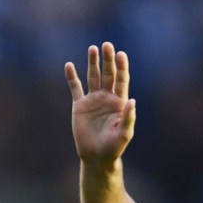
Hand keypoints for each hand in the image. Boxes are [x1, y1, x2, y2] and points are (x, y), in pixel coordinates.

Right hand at [65, 42, 135, 165]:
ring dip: (92, 63)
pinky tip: (69, 65)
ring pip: (93, 77)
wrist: (96, 157)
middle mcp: (107, 98)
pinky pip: (75, 88)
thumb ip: (128, 118)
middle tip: (107, 45)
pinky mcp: (79, 106)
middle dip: (108, 60)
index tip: (121, 54)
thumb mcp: (124, 134)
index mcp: (119, 102)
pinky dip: (72, 77)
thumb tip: (133, 101)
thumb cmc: (113, 147)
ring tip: (93, 48)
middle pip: (108, 75)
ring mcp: (93, 100)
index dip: (122, 67)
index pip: (121, 80)